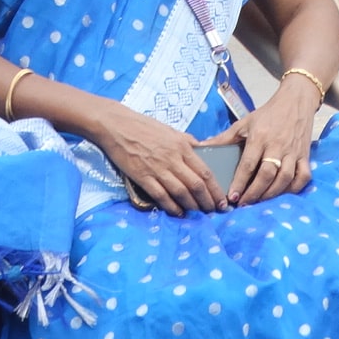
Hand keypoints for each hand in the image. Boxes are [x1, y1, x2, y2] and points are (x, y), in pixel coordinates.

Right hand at [92, 106, 224, 217]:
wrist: (116, 125)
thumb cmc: (144, 126)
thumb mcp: (171, 130)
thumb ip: (187, 142)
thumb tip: (202, 151)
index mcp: (182, 146)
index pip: (205, 172)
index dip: (215, 189)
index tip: (222, 200)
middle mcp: (172, 159)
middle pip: (196, 185)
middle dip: (208, 201)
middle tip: (214, 211)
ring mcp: (157, 169)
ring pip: (180, 193)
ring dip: (192, 206)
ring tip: (199, 214)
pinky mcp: (142, 177)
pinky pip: (161, 196)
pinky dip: (171, 207)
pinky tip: (178, 213)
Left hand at [199, 83, 318, 205]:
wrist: (296, 100)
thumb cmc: (268, 113)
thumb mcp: (245, 122)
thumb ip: (225, 137)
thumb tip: (202, 146)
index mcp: (260, 137)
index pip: (248, 164)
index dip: (240, 182)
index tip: (232, 197)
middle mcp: (277, 146)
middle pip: (266, 175)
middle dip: (254, 193)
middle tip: (244, 204)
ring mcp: (293, 152)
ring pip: (284, 178)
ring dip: (271, 194)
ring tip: (260, 202)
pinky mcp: (305, 156)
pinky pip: (303, 176)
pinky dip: (294, 188)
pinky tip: (282, 194)